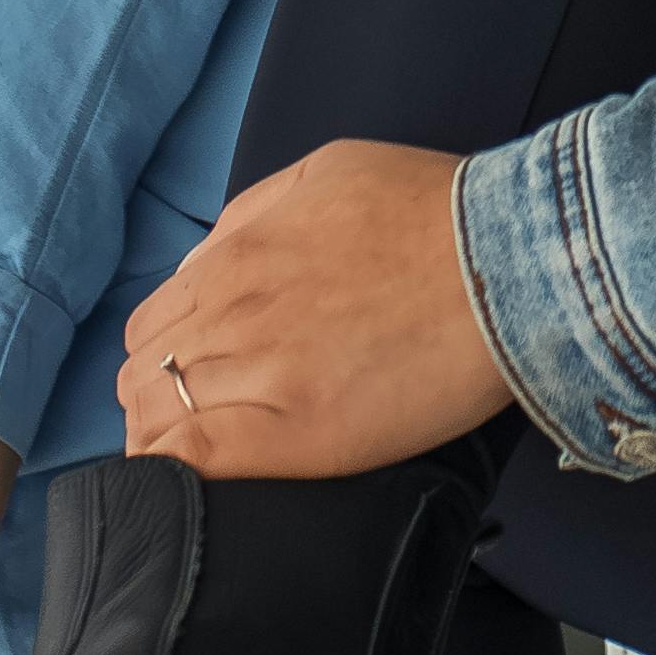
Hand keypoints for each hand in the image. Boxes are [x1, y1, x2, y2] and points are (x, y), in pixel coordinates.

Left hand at [119, 141, 516, 478]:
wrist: (511, 258)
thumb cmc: (434, 208)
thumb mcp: (326, 171)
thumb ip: (253, 213)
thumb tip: (205, 261)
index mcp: (237, 254)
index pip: (152, 322)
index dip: (162, 355)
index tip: (188, 377)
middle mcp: (233, 311)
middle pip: (144, 371)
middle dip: (153, 398)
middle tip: (192, 424)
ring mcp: (261, 372)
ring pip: (156, 416)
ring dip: (162, 438)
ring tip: (193, 461)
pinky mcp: (296, 432)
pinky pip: (191, 458)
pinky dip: (172, 471)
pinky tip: (184, 483)